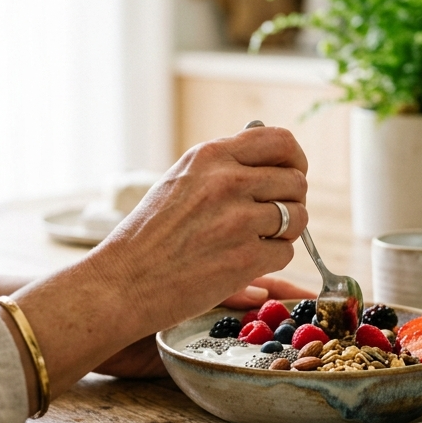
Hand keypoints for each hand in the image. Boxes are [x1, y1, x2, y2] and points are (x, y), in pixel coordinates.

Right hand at [0, 126, 308, 409]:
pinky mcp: (245, 257)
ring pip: (298, 217)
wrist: (122, 281)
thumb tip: (273, 162)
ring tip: (256, 241)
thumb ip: (222, 167)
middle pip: (296, 181)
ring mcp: (238, 219)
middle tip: (273, 218)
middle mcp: (227, 181)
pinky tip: (244, 262)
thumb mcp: (179, 181)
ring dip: (285, 233)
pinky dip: (271, 261)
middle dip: (291, 201)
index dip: (296, 159)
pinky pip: (285, 252)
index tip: (294, 173)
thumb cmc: (147, 235)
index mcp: (210, 155)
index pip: (280, 141)